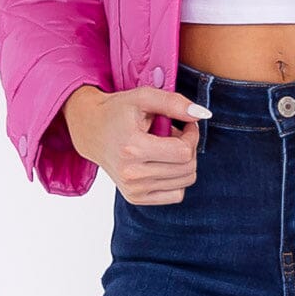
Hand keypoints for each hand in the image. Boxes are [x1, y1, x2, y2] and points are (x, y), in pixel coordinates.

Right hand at [62, 85, 210, 204]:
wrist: (91, 130)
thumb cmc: (118, 111)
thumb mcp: (144, 97)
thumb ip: (174, 103)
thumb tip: (203, 115)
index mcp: (133, 148)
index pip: (184, 152)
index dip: (192, 135)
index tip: (185, 124)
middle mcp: (132, 174)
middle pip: (187, 168)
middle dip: (189, 148)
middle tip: (176, 134)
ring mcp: (133, 189)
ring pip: (185, 182)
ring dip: (183, 162)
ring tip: (167, 147)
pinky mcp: (135, 198)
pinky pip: (176, 195)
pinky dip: (176, 178)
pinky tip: (163, 162)